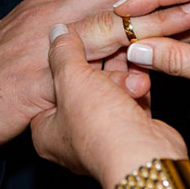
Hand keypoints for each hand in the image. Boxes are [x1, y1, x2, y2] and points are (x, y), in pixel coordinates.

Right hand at [0, 0, 178, 157]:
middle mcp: (45, 17)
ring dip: (153, 19)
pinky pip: (87, 72)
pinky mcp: (39, 80)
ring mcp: (42, 46)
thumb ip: (65, 33)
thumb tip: (104, 36)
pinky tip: (150, 65)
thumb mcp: (27, 41)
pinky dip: (121, 68)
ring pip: (106, 25)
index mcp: (44, 5)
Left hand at [31, 26, 186, 188]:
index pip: (50, 87)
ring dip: (122, 77)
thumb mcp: (72, 79)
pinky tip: (143, 76)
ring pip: (109, 93)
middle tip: (110, 52)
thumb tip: (58, 32)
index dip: (67, 62)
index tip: (80, 42)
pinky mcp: (130, 136)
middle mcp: (72, 138)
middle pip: (83, 88)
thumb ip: (64, 52)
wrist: (143, 156)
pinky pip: (130, 103)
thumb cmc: (99, 126)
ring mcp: (103, 138)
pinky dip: (137, 89)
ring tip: (131, 69)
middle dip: (101, 69)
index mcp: (46, 132)